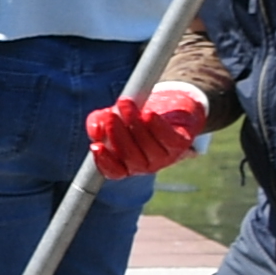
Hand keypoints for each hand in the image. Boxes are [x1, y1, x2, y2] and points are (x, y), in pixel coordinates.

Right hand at [84, 82, 208, 180]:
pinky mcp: (180, 143)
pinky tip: (148, 114)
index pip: (114, 171)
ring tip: (125, 103)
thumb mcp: (115, 116)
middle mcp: (145, 165)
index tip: (96, 146)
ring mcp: (164, 157)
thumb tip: (95, 129)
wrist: (174, 107)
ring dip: (134, 123)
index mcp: (127, 164)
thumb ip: (98, 122)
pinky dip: (157, 126)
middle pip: (130, 156)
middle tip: (110, 115)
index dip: (104, 162)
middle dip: (118, 134)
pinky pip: (168, 138)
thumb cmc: (138, 115)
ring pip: (147, 145)